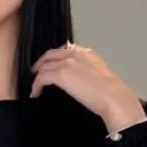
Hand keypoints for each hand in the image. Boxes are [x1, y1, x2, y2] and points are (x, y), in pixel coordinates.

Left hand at [31, 43, 146, 134]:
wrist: (112, 96)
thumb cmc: (110, 92)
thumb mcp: (100, 76)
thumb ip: (89, 73)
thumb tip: (81, 83)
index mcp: (86, 53)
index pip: (65, 50)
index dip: (54, 58)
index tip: (50, 66)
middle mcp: (75, 54)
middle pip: (51, 55)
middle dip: (41, 63)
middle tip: (36, 73)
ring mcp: (67, 63)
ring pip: (44, 66)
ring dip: (38, 77)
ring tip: (34, 87)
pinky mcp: (61, 74)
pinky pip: (42, 78)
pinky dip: (36, 86)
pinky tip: (35, 94)